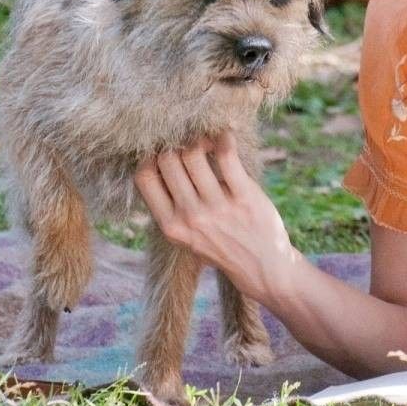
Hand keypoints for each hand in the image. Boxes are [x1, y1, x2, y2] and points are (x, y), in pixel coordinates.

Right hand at [133, 129, 298, 301]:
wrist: (263, 268)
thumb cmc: (224, 245)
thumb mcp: (187, 236)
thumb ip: (173, 206)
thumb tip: (162, 159)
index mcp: (171, 226)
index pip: (143, 178)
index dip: (151, 158)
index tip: (167, 154)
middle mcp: (190, 216)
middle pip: (167, 160)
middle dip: (177, 146)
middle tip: (192, 145)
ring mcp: (216, 207)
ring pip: (193, 153)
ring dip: (200, 140)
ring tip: (210, 143)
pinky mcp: (243, 197)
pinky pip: (226, 154)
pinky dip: (225, 138)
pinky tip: (227, 137)